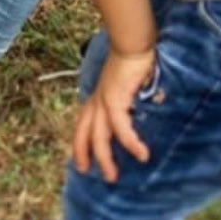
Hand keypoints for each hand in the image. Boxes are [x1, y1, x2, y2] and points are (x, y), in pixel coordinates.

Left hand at [72, 48, 155, 182]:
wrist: (132, 43)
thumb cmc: (133, 59)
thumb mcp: (125, 83)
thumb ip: (125, 98)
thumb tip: (136, 113)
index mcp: (98, 96)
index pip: (83, 123)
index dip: (80, 144)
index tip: (81, 162)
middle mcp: (97, 100)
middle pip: (85, 133)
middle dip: (86, 155)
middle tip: (92, 174)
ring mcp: (104, 100)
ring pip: (98, 136)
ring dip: (104, 159)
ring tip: (113, 176)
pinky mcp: (114, 100)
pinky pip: (120, 128)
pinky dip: (130, 143)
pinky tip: (141, 154)